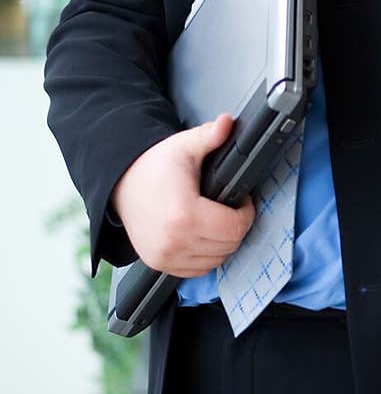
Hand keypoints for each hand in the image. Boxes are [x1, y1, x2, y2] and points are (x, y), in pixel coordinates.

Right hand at [110, 113, 255, 276]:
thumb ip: (209, 136)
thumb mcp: (184, 146)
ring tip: (216, 220)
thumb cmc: (153, 166)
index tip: (240, 200)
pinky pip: (198, 270)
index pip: (235, 227)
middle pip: (229, 245)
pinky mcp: (159, 263)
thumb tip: (227, 123)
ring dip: (222, 243)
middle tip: (229, 208)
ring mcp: (165, 255)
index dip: (246, 212)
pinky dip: (206, 256)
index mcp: (184, 214)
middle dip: (236, 226)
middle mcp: (173, 240)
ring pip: (216, 260)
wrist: (121, 183)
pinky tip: (203, 235)